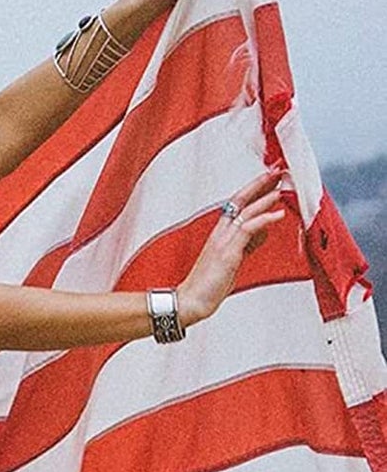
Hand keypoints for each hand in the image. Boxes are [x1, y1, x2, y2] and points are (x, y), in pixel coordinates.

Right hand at [177, 168, 286, 326]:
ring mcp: (223, 241)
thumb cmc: (208, 285)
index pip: (238, 204)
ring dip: (265, 198)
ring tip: (281, 187)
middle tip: (277, 170)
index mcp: (220, 234)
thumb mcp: (233, 260)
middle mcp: (220, 233)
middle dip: (260, 184)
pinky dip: (264, 219)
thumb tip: (264, 232)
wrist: (191, 301)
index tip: (269, 178)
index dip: (254, 190)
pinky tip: (278, 214)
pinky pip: (248, 229)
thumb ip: (248, 244)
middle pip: (241, 200)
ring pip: (246, 212)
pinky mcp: (227, 252)